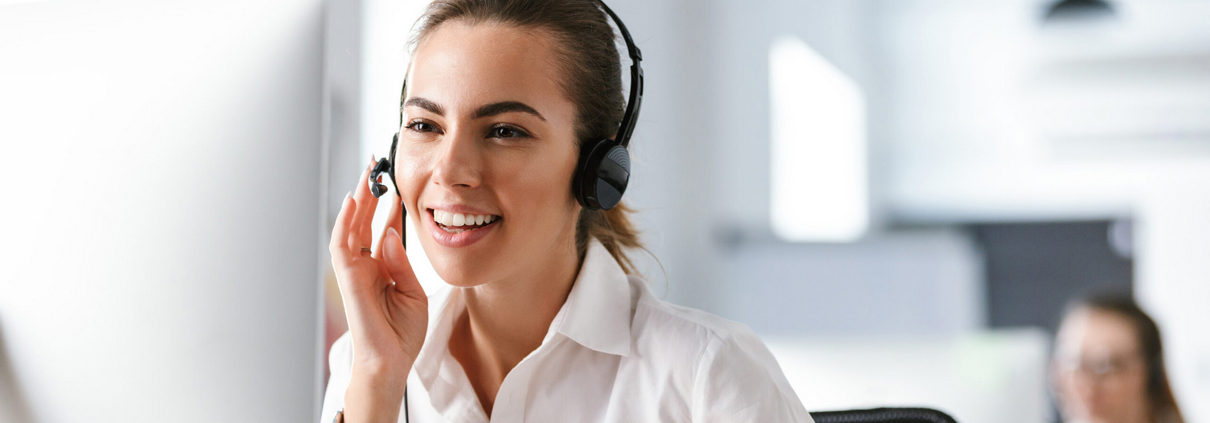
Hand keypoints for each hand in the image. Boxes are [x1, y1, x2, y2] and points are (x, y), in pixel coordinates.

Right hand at [329, 156, 427, 383]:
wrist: (392, 362)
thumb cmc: (402, 333)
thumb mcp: (412, 291)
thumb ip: (401, 262)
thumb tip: (389, 232)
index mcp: (381, 268)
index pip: (381, 228)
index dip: (387, 205)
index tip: (395, 182)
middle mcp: (365, 266)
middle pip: (364, 222)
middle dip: (369, 193)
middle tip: (376, 166)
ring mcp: (355, 272)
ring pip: (351, 228)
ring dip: (357, 200)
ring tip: (366, 174)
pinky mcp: (349, 280)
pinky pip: (343, 246)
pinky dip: (346, 223)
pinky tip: (353, 201)